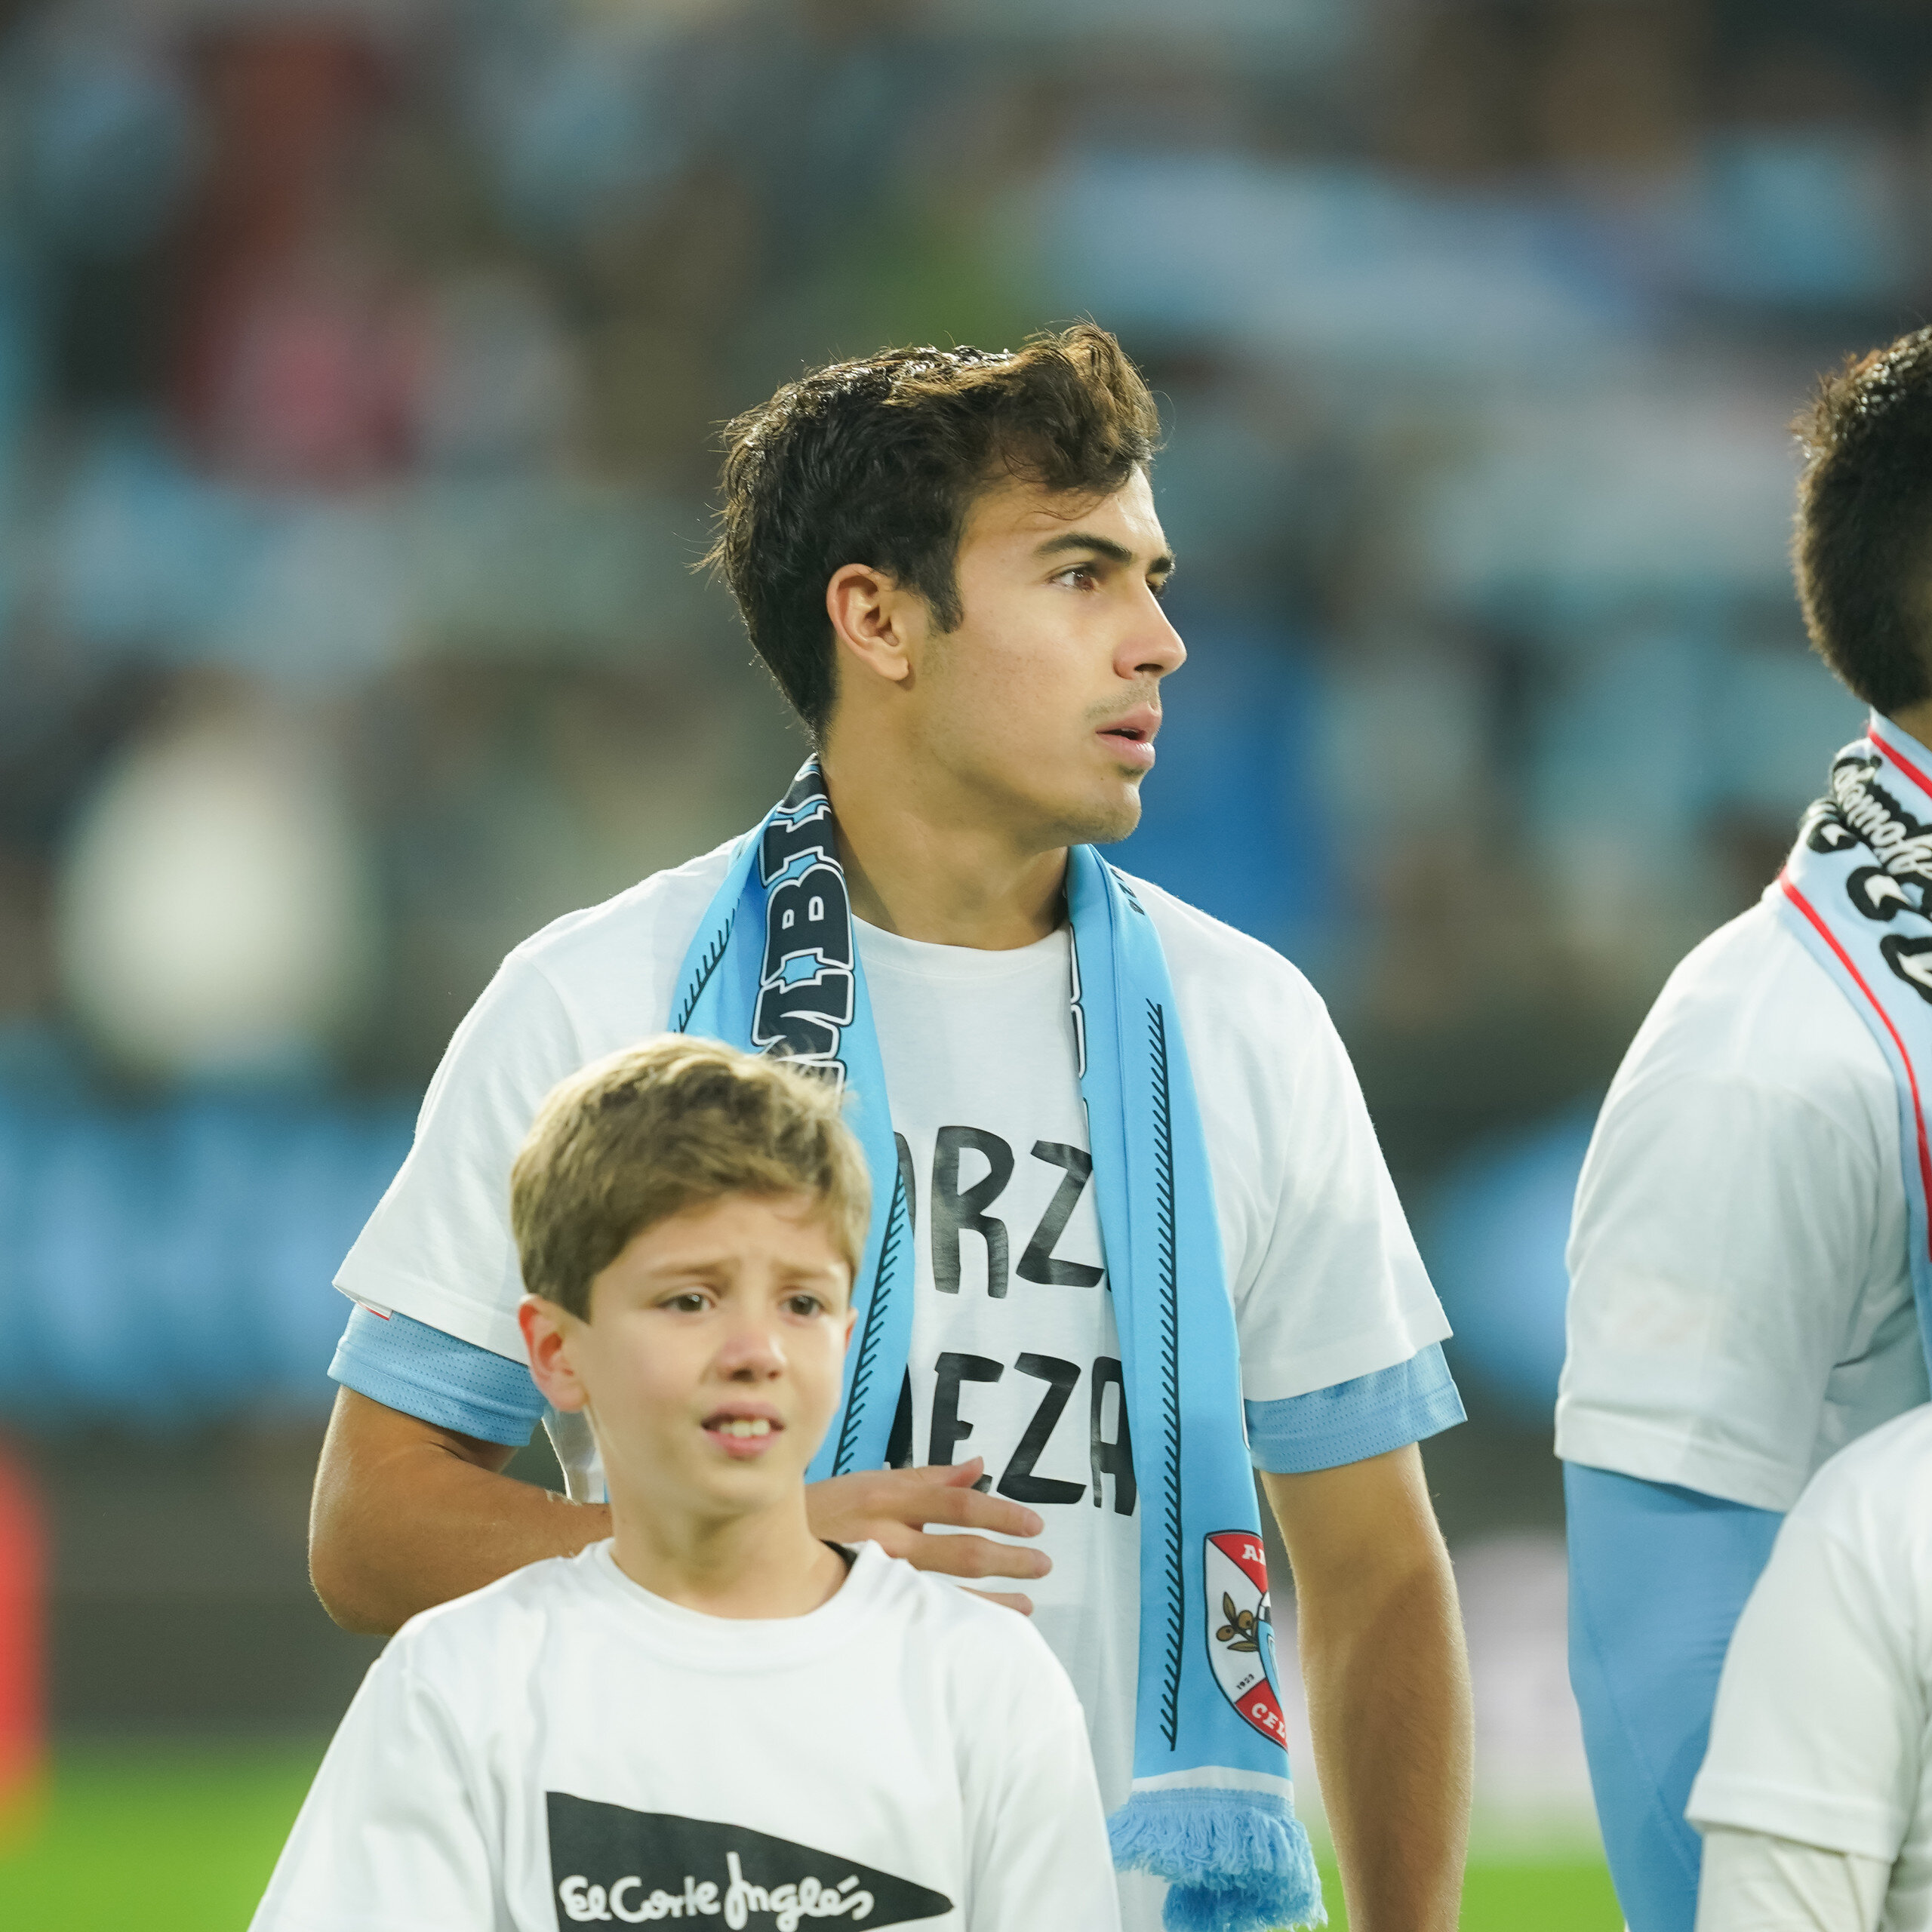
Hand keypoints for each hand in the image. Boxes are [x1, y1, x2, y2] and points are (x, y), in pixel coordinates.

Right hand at [807, 1458, 1050, 1612]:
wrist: (763, 1553)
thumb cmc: (824, 1515)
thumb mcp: (870, 1483)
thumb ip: (927, 1478)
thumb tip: (979, 1466)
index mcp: (886, 1498)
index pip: (956, 1503)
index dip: (1000, 1513)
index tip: (1034, 1523)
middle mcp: (884, 1538)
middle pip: (961, 1551)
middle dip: (1009, 1559)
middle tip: (1043, 1564)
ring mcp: (875, 1581)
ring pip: (947, 1595)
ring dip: (993, 1602)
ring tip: (1026, 1606)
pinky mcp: (867, 1612)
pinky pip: (922, 1622)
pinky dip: (957, 1627)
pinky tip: (981, 1633)